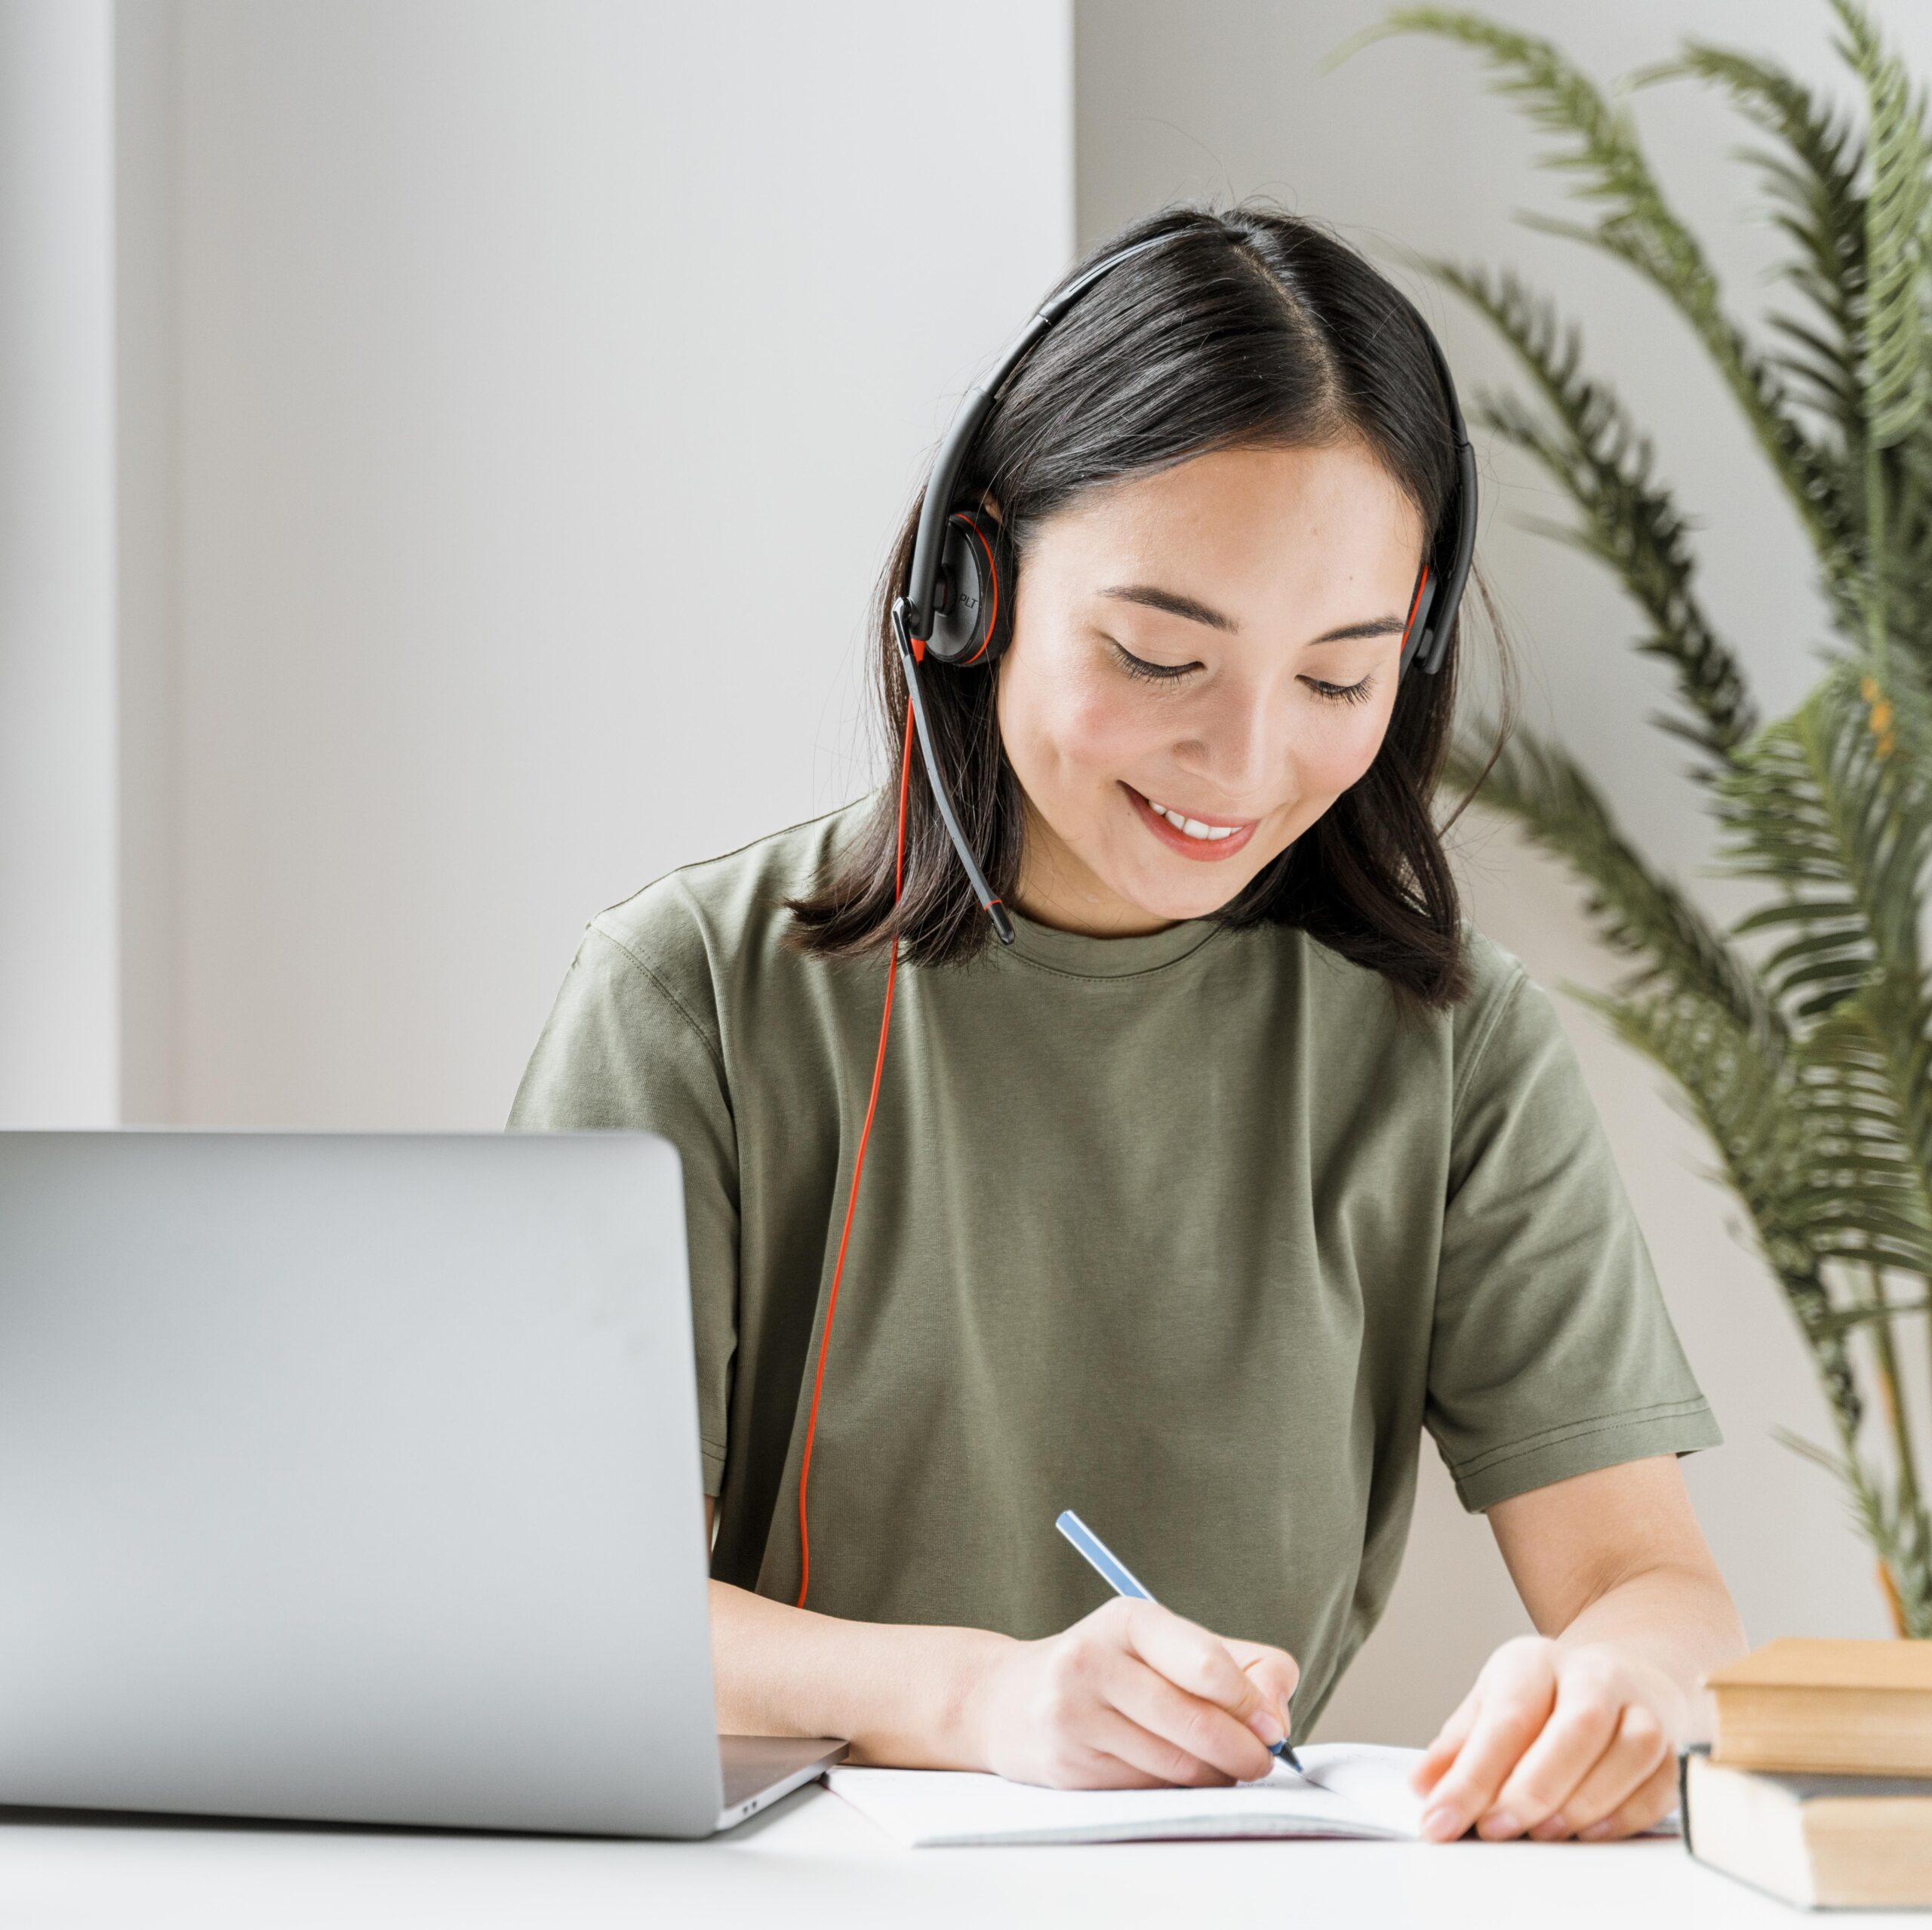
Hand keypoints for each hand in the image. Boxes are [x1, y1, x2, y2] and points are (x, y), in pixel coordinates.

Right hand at [966, 1596, 1299, 1789]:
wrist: (1011, 1700)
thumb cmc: (1113, 1670)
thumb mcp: (1169, 1644)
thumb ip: (1240, 1666)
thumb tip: (1278, 1717)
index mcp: (1129, 1618)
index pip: (1207, 1664)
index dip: (1251, 1703)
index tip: (1272, 1727)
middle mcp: (1093, 1660)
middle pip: (1196, 1722)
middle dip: (1244, 1751)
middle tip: (1262, 1762)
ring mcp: (1074, 1716)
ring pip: (1176, 1766)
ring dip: (1214, 1777)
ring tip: (1220, 1767)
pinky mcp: (1068, 1767)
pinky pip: (1148, 1792)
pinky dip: (1178, 1792)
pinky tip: (1175, 1775)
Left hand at [1411, 1635, 1684, 1842]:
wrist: (1620, 1676)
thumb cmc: (1544, 1699)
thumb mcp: (1491, 1704)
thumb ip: (1457, 1746)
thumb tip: (1422, 1786)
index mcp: (1535, 1661)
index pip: (1505, 1717)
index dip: (1471, 1775)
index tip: (1439, 1820)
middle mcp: (1593, 1676)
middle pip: (1575, 1727)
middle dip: (1532, 1787)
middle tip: (1494, 1830)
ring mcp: (1641, 1708)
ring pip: (1628, 1752)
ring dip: (1583, 1802)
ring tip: (1542, 1834)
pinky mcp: (1674, 1746)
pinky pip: (1660, 1784)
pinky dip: (1625, 1816)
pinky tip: (1588, 1835)